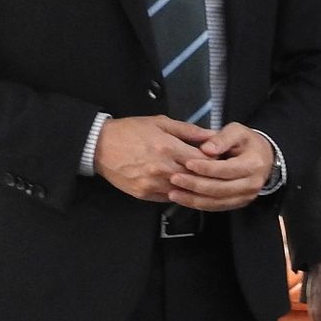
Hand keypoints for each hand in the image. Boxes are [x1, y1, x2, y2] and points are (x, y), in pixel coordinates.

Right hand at [93, 115, 213, 200]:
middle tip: (216, 174)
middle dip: (208, 176)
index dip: (215, 162)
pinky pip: (169, 198)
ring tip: (201, 181)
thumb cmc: (129, 131)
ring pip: (184, 191)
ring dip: (194, 187)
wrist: (99, 145)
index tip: (221, 160)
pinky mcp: (144, 194)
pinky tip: (182, 187)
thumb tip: (211, 135)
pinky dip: (179, 193)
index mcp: (168, 148)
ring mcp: (153, 183)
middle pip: (196, 178)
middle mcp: (162, 168)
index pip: (203, 161)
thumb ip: (188, 130)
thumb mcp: (160, 122)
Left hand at [169, 123, 274, 211]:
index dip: (206, 167)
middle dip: (195, 184)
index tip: (188, 163)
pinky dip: (198, 204)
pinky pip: (216, 207)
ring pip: (216, 201)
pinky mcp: (238, 203)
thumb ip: (221, 138)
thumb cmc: (247, 143)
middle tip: (174, 178)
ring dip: (193, 199)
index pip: (226, 169)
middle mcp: (251, 184)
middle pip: (220, 188)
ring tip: (173, 192)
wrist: (263, 157)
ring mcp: (246, 196)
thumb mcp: (237, 131)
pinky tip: (184, 199)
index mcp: (253, 164)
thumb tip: (207, 148)